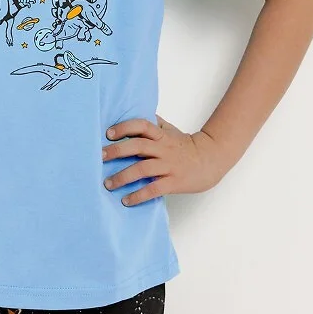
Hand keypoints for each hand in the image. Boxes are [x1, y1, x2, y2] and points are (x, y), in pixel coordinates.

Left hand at [102, 115, 225, 204]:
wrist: (212, 159)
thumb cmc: (186, 145)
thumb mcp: (170, 131)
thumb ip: (153, 124)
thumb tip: (134, 113)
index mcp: (161, 136)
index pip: (142, 126)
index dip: (125, 127)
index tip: (108, 133)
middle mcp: (164, 149)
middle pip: (138, 146)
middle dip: (117, 151)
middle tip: (100, 157)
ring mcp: (169, 166)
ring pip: (143, 169)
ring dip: (123, 177)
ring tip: (108, 184)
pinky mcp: (174, 182)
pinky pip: (154, 189)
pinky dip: (138, 195)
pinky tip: (126, 200)